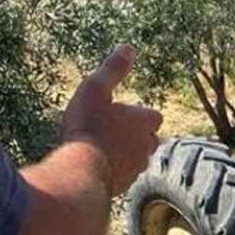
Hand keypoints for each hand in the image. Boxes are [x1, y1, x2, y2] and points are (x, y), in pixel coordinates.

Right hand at [62, 44, 162, 195]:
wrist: (81, 170)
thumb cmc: (88, 126)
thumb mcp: (96, 88)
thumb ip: (113, 69)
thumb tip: (128, 47)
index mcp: (144, 123)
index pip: (154, 117)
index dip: (140, 115)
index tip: (125, 113)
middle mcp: (146, 147)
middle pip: (149, 140)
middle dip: (137, 136)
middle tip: (113, 131)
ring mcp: (136, 168)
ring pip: (138, 159)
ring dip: (125, 154)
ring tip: (103, 149)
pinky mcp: (123, 186)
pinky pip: (123, 176)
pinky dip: (114, 171)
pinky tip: (96, 167)